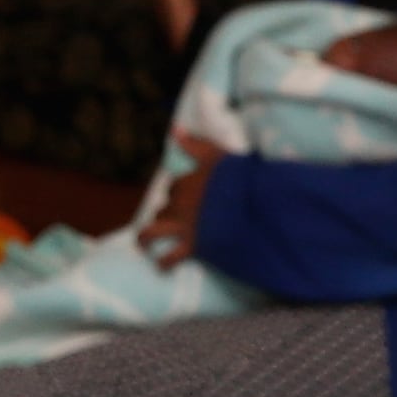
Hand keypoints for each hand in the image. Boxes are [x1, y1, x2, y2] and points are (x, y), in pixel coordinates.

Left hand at [138, 135, 226, 265]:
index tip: (182, 195)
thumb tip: (175, 129)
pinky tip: (161, 267)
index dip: (176, 191)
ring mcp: (185, 226)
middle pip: (163, 209)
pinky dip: (163, 263)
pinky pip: (170, 257)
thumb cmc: (238, 179)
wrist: (253, 206)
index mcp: (188, 183)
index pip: (174, 187)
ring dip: (145, 239)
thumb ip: (194, 144)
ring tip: (143, 245)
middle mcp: (181, 204)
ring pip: (154, 231)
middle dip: (164, 214)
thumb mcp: (216, 155)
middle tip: (168, 220)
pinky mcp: (193, 246)